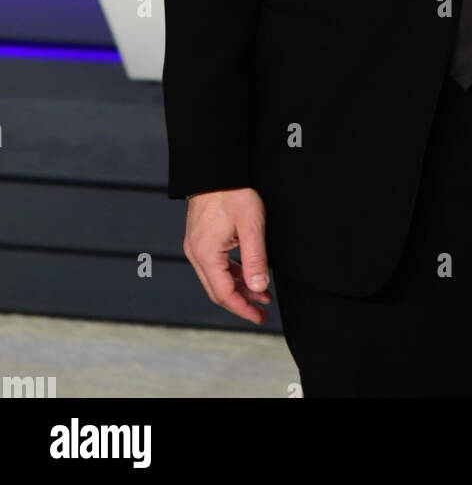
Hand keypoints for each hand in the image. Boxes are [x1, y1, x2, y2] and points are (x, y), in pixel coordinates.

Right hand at [183, 187, 271, 323]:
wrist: (216, 168)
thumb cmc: (234, 192)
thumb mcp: (251, 226)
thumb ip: (255, 260)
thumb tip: (259, 289)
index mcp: (205, 254)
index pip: (224, 294)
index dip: (243, 309)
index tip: (260, 317)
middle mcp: (196, 253)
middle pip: (217, 290)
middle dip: (241, 303)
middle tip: (263, 312)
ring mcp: (196, 246)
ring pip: (216, 278)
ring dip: (238, 288)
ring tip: (262, 294)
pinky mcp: (200, 238)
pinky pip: (215, 265)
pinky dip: (232, 273)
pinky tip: (248, 274)